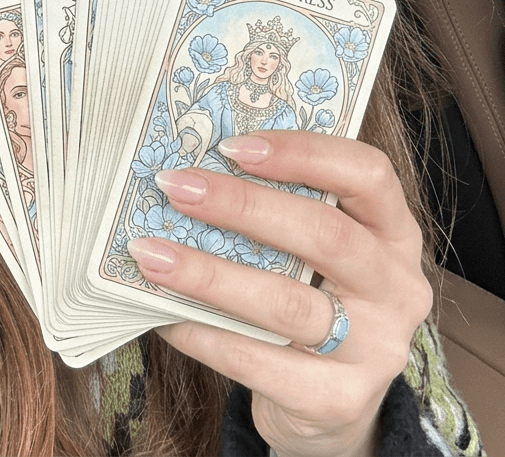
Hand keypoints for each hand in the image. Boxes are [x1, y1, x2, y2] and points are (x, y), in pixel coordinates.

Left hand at [126, 130, 431, 456]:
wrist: (330, 403)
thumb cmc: (309, 295)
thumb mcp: (314, 249)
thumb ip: (276, 208)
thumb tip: (190, 171)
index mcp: (393, 232)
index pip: (367, 174)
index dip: (302, 153)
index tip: (231, 146)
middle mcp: (396, 287)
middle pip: (324, 235)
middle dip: (241, 206)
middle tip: (175, 188)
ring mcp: (374, 349)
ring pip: (287, 303)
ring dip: (208, 275)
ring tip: (151, 254)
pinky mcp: (338, 400)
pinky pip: (260, 362)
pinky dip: (204, 335)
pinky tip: (164, 315)